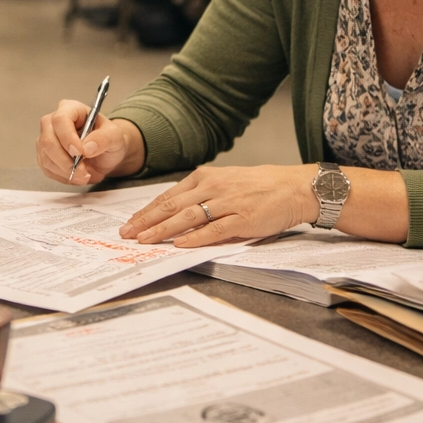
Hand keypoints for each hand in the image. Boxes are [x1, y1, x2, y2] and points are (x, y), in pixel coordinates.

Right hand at [36, 100, 143, 184]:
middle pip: (47, 140)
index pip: (60, 120)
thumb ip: (104, 138)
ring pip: (46, 158)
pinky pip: (47, 169)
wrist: (105, 154)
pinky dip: (62, 177)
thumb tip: (87, 147)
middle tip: (83, 172)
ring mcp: (46, 139)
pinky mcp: (45, 156)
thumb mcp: (115, 135)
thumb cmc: (108, 139)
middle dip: (65, 161)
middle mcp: (53, 122)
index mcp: (70, 109)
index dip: (67, 137)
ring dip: (65, 171)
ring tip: (84, 175)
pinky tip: (76, 176)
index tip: (80, 153)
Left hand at [118, 165, 317, 246]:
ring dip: (163, 230)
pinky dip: (195, 237)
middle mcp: (213, 187)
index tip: (130, 223)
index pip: (168, 196)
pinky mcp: (243, 219)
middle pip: (172, 206)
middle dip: (146, 222)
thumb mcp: (226, 181)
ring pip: (187, 217)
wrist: (295, 187)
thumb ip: (201, 194)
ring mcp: (228, 203)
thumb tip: (174, 213)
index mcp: (206, 177)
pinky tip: (180, 244)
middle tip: (127, 234)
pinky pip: (214, 229)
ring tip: (145, 240)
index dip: (147, 211)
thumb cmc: (261, 186)